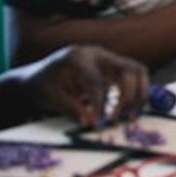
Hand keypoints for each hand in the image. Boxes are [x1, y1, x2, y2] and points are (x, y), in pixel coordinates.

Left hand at [22, 45, 147, 126]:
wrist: (36, 77)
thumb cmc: (41, 85)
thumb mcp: (51, 97)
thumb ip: (71, 109)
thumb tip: (91, 122)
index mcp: (78, 56)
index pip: (97, 81)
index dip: (99, 105)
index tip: (96, 123)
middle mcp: (97, 53)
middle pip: (127, 70)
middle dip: (127, 97)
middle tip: (117, 119)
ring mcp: (107, 59)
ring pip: (137, 71)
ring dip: (139, 94)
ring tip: (131, 115)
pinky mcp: (112, 68)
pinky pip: (134, 77)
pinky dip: (137, 93)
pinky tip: (130, 110)